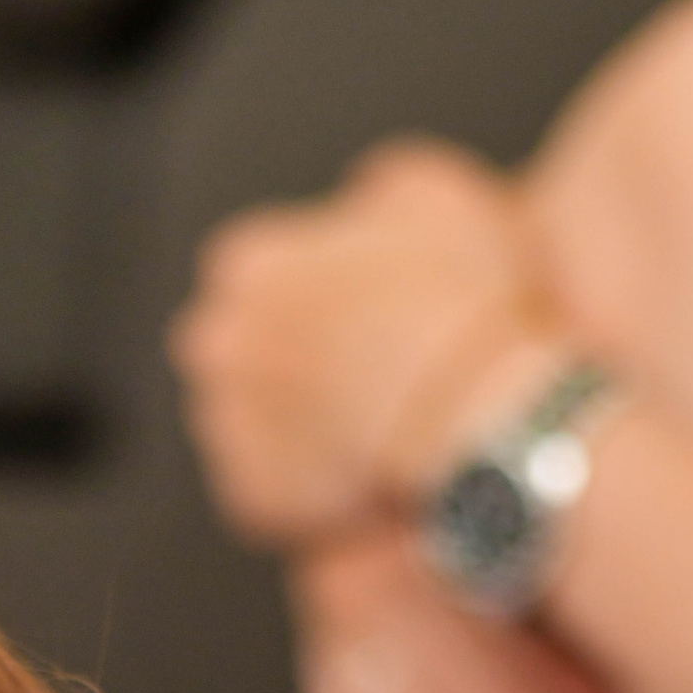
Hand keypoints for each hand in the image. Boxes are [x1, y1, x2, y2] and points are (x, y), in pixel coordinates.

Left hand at [171, 142, 543, 551]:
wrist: (475, 409)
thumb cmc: (457, 300)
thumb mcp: (427, 193)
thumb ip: (369, 195)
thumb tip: (363, 204)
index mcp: (245, 263)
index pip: (261, 273)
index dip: (320, 291)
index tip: (363, 310)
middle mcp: (218, 345)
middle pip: (247, 349)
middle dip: (297, 358)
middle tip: (369, 368)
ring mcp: (227, 427)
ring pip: (259, 420)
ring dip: (303, 420)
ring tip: (376, 419)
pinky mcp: (251, 499)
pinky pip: (279, 489)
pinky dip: (314, 484)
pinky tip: (366, 465)